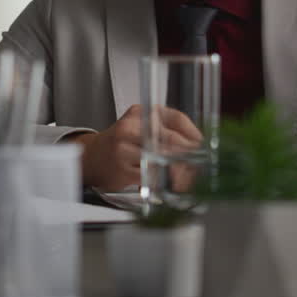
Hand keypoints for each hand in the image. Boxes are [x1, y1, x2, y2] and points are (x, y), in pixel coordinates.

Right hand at [71, 104, 200, 190]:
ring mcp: (124, 147)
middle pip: (173, 140)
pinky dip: (165, 182)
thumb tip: (199, 147)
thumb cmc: (121, 143)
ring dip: (180, 173)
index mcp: (142, 112)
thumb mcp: (143, 127)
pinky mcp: (122, 168)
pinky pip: (152, 176)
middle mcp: (132, 126)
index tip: (205, 148)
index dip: (195, 136)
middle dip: (191, 156)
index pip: (178, 119)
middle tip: (201, 166)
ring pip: (164, 160)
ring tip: (187, 179)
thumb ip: (168, 132)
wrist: (92, 158)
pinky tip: (169, 184)